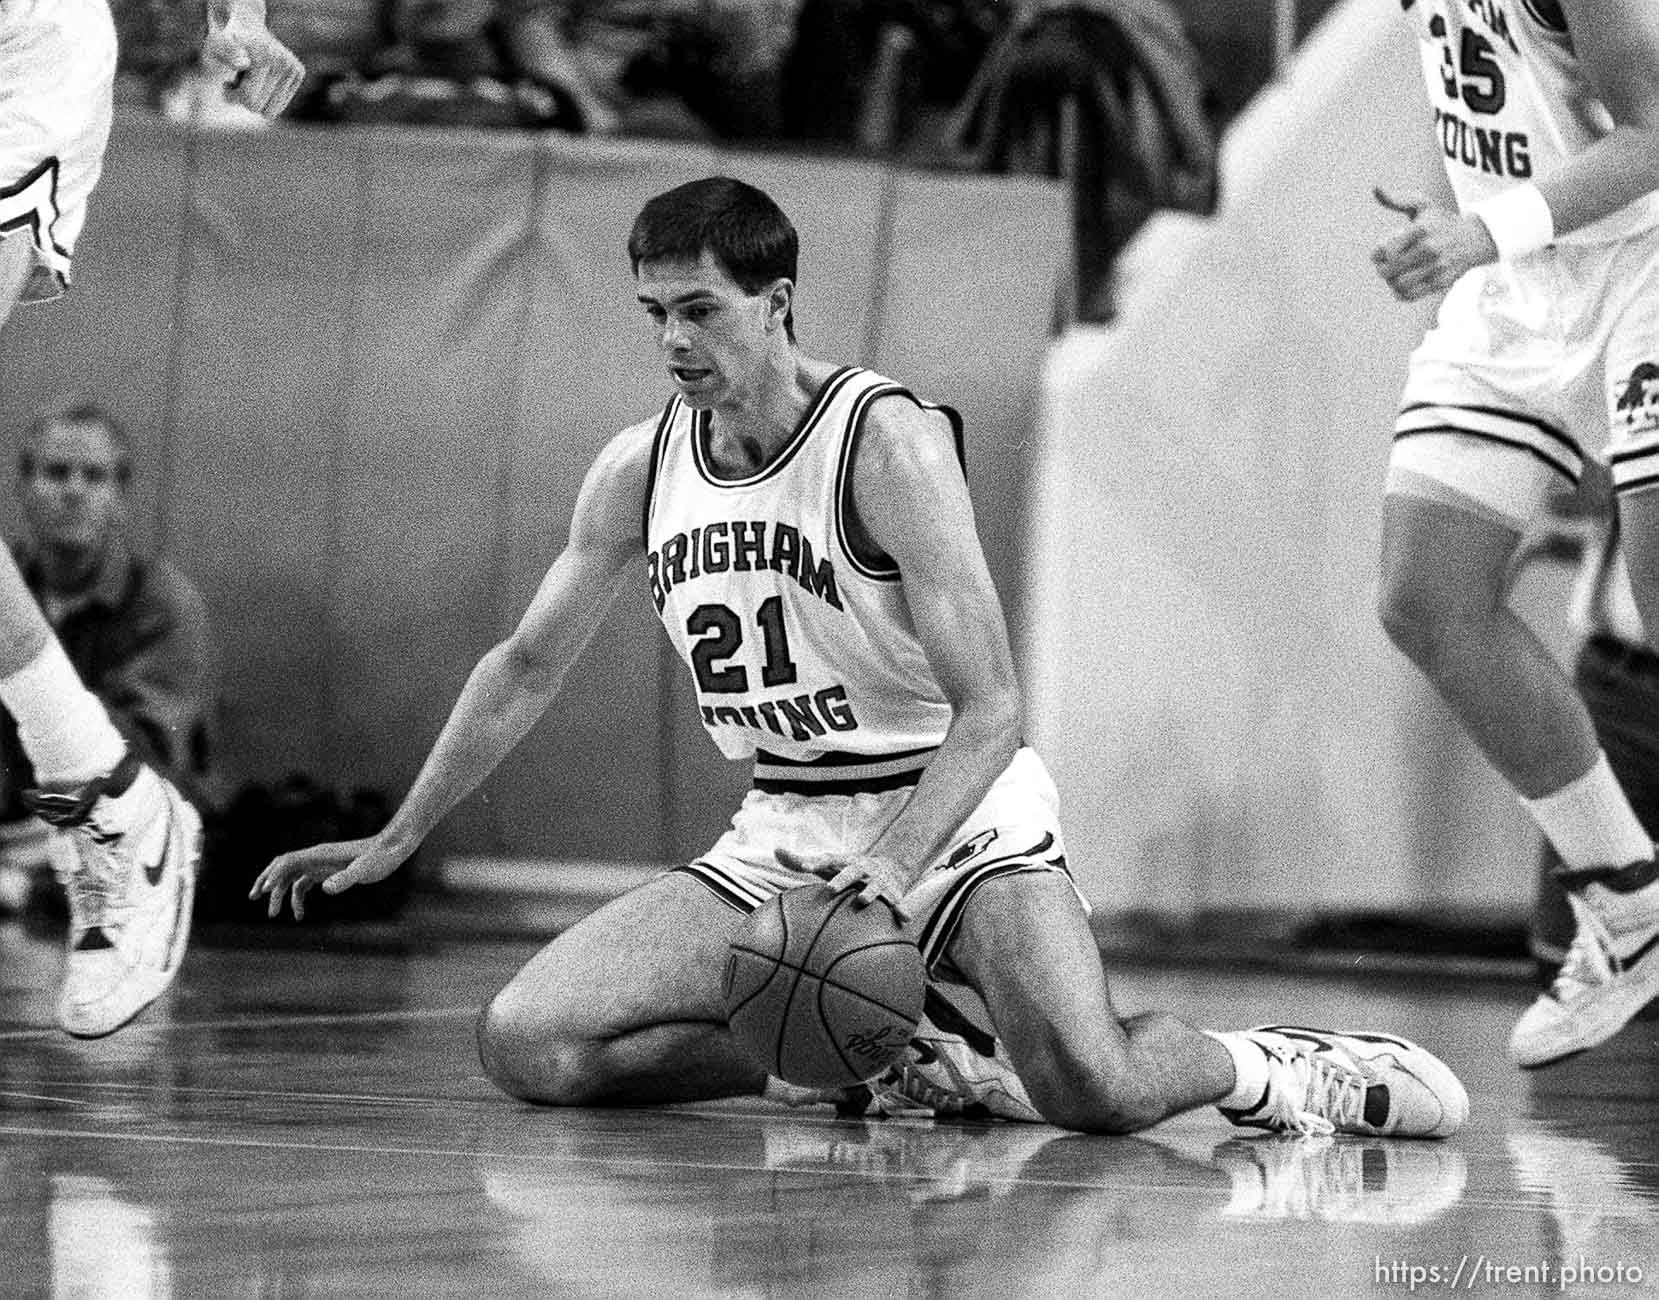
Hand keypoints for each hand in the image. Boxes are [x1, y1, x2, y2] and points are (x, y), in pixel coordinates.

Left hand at [201, 12, 305, 116]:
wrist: (245, 24)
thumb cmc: (224, 42)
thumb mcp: (215, 46)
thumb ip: (225, 53)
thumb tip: (244, 63)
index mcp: (263, 57)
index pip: (248, 100)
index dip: (231, 95)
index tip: (225, 81)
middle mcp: (282, 61)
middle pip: (260, 108)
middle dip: (243, 99)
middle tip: (236, 81)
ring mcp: (293, 66)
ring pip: (270, 112)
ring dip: (255, 99)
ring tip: (249, 79)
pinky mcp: (299, 71)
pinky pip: (280, 106)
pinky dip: (267, 96)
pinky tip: (261, 78)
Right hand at [250, 835, 404, 920]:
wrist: (394, 847)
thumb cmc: (382, 857)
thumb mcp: (365, 870)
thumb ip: (346, 878)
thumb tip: (325, 888)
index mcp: (320, 855)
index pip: (288, 862)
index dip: (273, 876)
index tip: (263, 893)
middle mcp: (316, 857)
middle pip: (282, 867)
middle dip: (266, 881)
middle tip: (253, 899)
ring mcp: (321, 864)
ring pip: (291, 877)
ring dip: (279, 894)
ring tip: (274, 915)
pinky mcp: (329, 871)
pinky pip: (304, 883)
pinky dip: (297, 898)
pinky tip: (299, 914)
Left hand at [776, 846, 912, 921]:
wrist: (889, 867)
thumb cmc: (848, 870)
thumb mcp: (827, 864)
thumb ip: (801, 860)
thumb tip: (776, 849)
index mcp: (844, 862)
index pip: (828, 859)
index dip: (816, 862)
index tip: (803, 867)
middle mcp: (861, 869)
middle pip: (851, 871)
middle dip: (841, 878)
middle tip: (830, 888)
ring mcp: (877, 881)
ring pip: (874, 886)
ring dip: (870, 892)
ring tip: (863, 901)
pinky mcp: (892, 893)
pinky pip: (897, 902)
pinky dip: (901, 909)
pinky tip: (904, 918)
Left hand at [1370, 186, 1496, 300]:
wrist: (1476, 238)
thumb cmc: (1442, 222)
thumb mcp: (1422, 206)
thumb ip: (1397, 200)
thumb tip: (1375, 188)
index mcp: (1420, 229)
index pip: (1384, 250)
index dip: (1377, 255)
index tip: (1381, 253)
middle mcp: (1429, 248)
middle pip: (1388, 270)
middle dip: (1383, 269)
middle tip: (1388, 266)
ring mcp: (1436, 266)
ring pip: (1398, 285)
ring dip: (1392, 282)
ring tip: (1396, 275)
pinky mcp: (1441, 281)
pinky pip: (1410, 295)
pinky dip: (1401, 293)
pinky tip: (1405, 284)